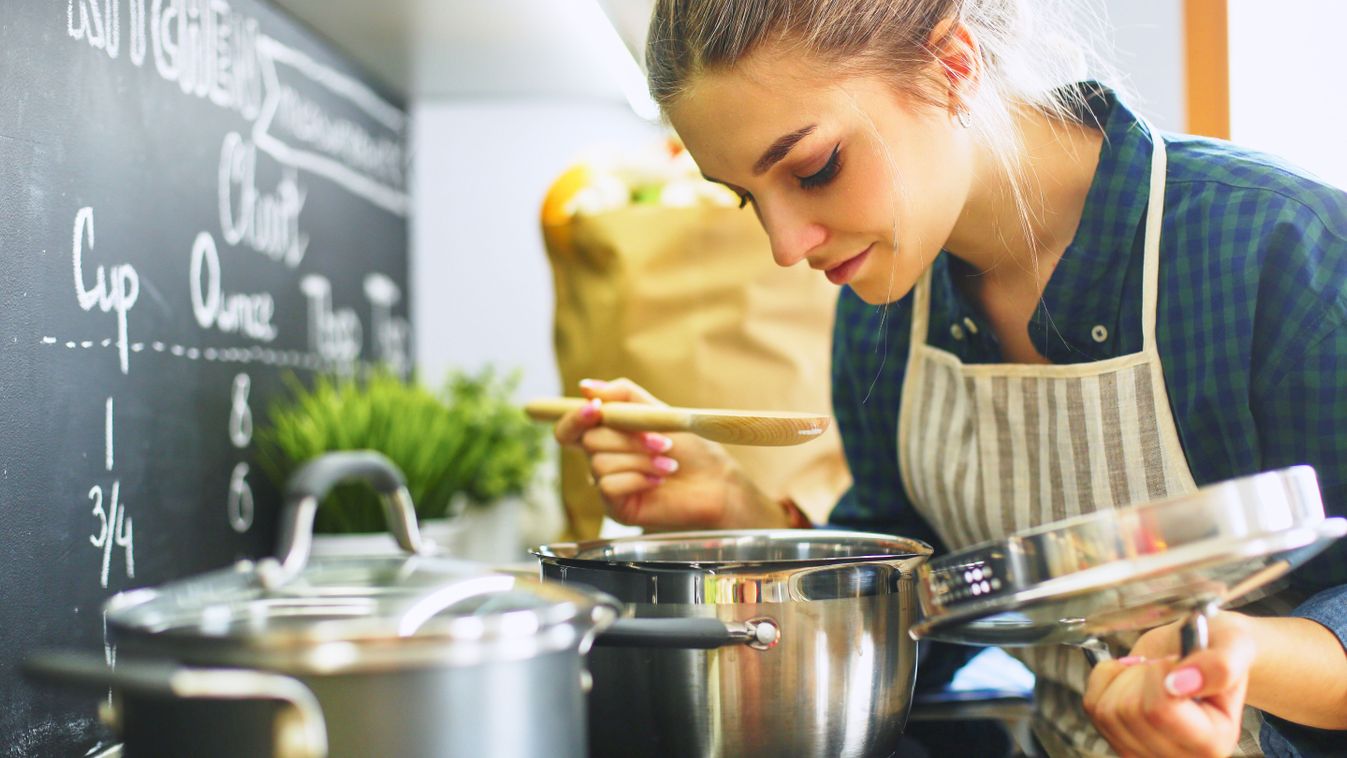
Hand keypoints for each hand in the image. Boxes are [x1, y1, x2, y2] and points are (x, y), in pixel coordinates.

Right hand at [551, 377, 785, 529]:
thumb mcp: (657, 412)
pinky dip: (637, 478)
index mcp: (606, 435)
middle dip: (628, 438)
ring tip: (668, 464)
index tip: (595, 408)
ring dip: (640, 459)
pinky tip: (658, 481)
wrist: (715, 482)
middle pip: (589, 441)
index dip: (575, 417)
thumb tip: (585, 386)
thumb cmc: (690, 448)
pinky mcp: (615, 507)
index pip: (569, 428)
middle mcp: (601, 459)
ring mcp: (606, 484)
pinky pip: (608, 486)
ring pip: (600, 464)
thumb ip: (623, 396)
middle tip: (663, 442)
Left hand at [1083, 612, 1255, 757]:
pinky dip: (1105, 680)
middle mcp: (1181, 756)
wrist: (1198, 650)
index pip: (1160, 711)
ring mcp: (1145, 752)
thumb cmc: (1218, 649)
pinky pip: (1093, 706)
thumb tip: (1181, 683)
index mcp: (1214, 742)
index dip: (1158, 673)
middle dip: (1142, 673)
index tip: (1174, 661)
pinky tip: (1132, 678)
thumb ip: (1219, 666)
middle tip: (1166, 666)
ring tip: (1152, 673)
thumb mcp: (1234, 644)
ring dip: (1124, 677)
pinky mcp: (1118, 740)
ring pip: (1107, 711)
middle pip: (1129, 712)